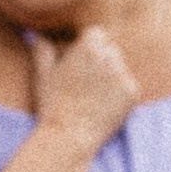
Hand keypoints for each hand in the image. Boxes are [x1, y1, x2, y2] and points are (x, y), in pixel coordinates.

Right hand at [27, 25, 138, 154]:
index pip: (98, 34)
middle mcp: (110, 55)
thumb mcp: (43, 73)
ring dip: (113, 79)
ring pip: (121, 69)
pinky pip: (130, 88)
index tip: (82, 64)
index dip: (89, 48)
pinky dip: (121, 96)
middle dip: (103, 62)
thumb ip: (42, 48)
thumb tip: (37, 35)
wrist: (68, 137)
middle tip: (87, 85)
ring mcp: (124, 74)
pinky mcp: (133, 93)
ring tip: (94, 99)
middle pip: (111, 51)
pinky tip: (104, 108)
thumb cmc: (53, 105)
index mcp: (89, 45)